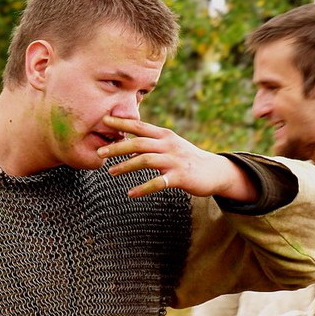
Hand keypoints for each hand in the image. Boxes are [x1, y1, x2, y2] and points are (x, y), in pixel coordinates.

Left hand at [97, 116, 257, 200]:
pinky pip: (157, 183)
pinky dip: (143, 188)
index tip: (104, 121)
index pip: (139, 126)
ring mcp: (174, 160)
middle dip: (117, 146)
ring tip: (110, 171)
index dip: (121, 123)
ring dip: (126, 166)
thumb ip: (150, 142)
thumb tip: (125, 143)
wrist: (214, 171)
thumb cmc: (186, 158)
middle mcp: (168, 145)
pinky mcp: (180, 177)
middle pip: (138, 142)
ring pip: (146, 160)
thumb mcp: (169, 146)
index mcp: (164, 135)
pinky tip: (130, 194)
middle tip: (100, 152)